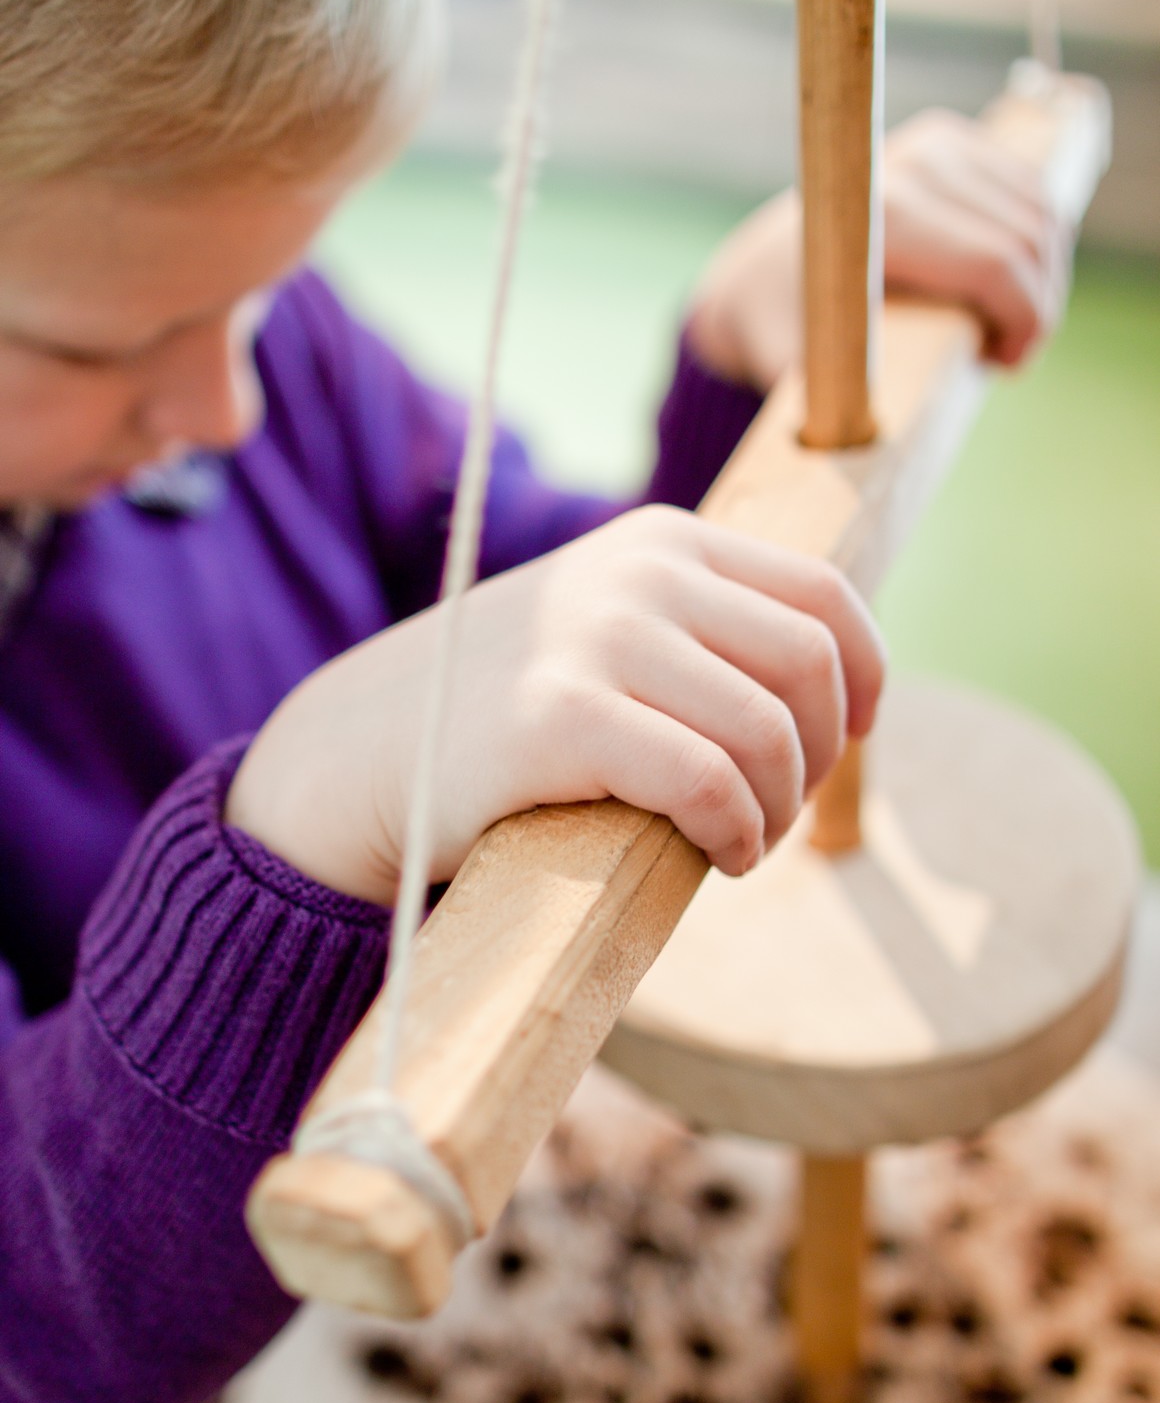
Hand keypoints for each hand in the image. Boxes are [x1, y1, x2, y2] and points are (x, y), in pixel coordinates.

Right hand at [226, 507, 884, 902]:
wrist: (362, 753)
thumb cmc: (505, 713)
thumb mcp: (608, 634)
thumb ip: (703, 636)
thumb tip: (837, 689)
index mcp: (660, 543)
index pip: (822, 593)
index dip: (865, 674)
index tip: (854, 734)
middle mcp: (639, 573)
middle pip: (811, 666)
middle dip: (821, 754)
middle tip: (780, 808)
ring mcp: (597, 638)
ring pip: (769, 733)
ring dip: (778, 812)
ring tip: (742, 844)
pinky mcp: (559, 718)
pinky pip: (709, 784)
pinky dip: (738, 835)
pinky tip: (718, 860)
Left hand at [686, 107, 1071, 389]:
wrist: (756, 272)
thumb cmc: (774, 329)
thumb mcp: (789, 366)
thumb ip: (821, 399)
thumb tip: (850, 443)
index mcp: (884, 214)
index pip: (998, 264)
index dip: (1025, 322)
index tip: (1002, 367)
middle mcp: (916, 164)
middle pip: (1031, 238)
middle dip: (1035, 311)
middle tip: (1001, 360)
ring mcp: (937, 145)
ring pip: (1042, 214)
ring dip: (1040, 281)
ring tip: (997, 331)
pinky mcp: (951, 143)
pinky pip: (1031, 195)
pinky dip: (1034, 249)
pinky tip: (1002, 291)